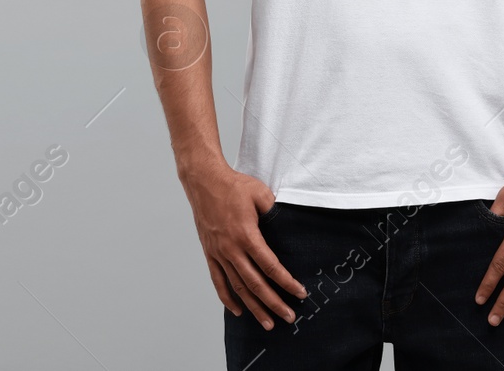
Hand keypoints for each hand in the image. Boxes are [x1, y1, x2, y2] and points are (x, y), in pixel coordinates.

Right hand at [181, 160, 306, 329]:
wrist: (203, 181)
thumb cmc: (234, 185)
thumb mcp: (261, 194)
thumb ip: (275, 212)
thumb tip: (288, 227)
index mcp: (246, 235)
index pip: (270, 267)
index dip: (286, 282)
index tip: (300, 293)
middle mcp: (231, 249)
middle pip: (255, 284)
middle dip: (273, 303)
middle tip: (289, 317)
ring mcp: (219, 253)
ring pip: (238, 287)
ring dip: (253, 307)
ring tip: (267, 323)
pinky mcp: (210, 253)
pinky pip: (218, 281)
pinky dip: (228, 298)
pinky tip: (238, 310)